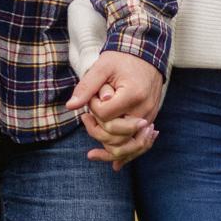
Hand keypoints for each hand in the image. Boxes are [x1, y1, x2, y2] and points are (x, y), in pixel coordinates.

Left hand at [66, 50, 163, 170]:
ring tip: (92, 155)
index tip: (92, 98)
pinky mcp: (150, 120)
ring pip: (129, 146)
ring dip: (109, 151)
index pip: (107, 116)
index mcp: (133, 95)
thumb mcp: (102, 67)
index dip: (94, 110)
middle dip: (97, 132)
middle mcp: (144, 110)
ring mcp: (149, 117)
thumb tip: (71, 106)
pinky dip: (126, 154)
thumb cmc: (123, 59)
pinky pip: (138, 143)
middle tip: (85, 119)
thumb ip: (87, 86)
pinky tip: (115, 166)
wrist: (147, 54)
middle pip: (117, 136)